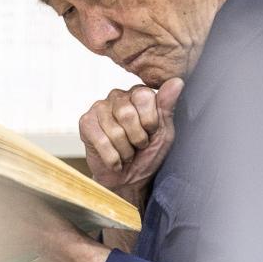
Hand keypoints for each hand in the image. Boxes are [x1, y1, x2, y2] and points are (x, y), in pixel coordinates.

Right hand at [78, 77, 183, 203]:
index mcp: (138, 94)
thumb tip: (177, 81)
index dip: (150, 121)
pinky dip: (112, 158)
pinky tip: (115, 160)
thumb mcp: (164, 132)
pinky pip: (101, 141)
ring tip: (126, 153)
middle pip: (126, 113)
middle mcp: (117, 96)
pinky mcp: (85, 123)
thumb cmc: (147, 154)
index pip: (143, 96)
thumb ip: (168, 106)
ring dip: (125, 151)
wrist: (129, 179)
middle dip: (137, 138)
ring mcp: (99, 108)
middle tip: (138, 146)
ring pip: (114, 131)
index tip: (151, 132)